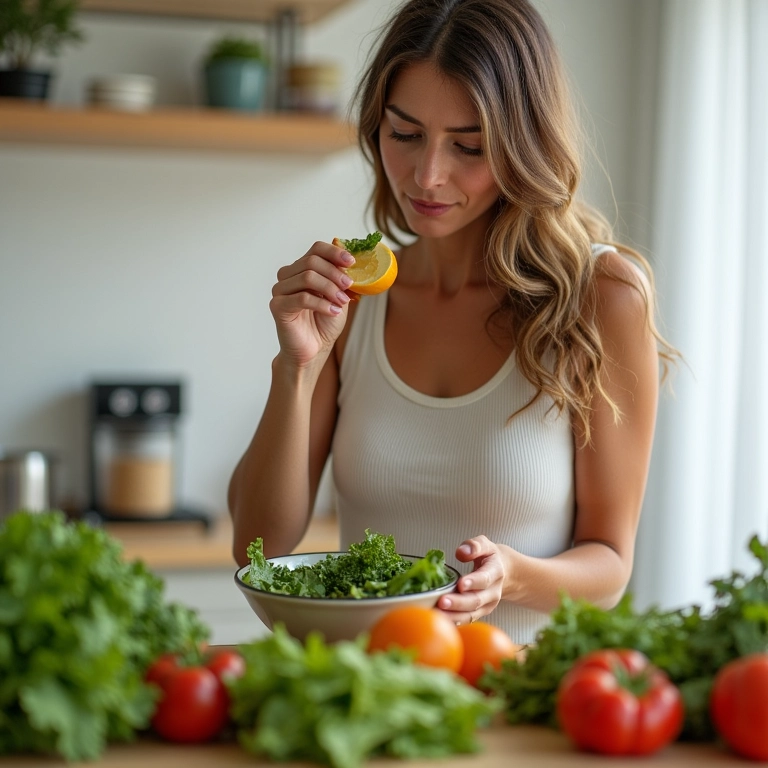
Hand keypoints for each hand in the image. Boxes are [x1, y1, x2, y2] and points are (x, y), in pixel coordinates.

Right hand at [269, 241, 354, 367]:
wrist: (313, 350)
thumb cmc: (324, 324)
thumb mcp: (339, 296)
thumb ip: (341, 278)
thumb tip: (349, 262)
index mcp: (302, 269)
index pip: (316, 249)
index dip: (334, 252)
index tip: (351, 262)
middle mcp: (288, 276)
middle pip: (311, 261)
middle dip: (334, 273)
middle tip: (348, 286)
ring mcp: (280, 290)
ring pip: (307, 277)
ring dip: (330, 288)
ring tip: (341, 302)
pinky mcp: (278, 306)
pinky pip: (302, 298)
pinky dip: (322, 303)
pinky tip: (333, 311)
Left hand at [437, 535, 505, 624]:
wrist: (505, 572)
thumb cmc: (490, 557)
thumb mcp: (485, 544)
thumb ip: (474, 546)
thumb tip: (461, 552)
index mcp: (495, 572)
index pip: (485, 579)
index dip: (473, 582)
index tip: (460, 584)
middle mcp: (493, 592)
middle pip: (476, 600)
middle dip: (459, 603)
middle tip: (442, 602)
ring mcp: (487, 605)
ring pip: (471, 614)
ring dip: (454, 615)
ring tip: (437, 613)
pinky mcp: (480, 613)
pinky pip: (467, 620)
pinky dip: (454, 621)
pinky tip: (440, 619)